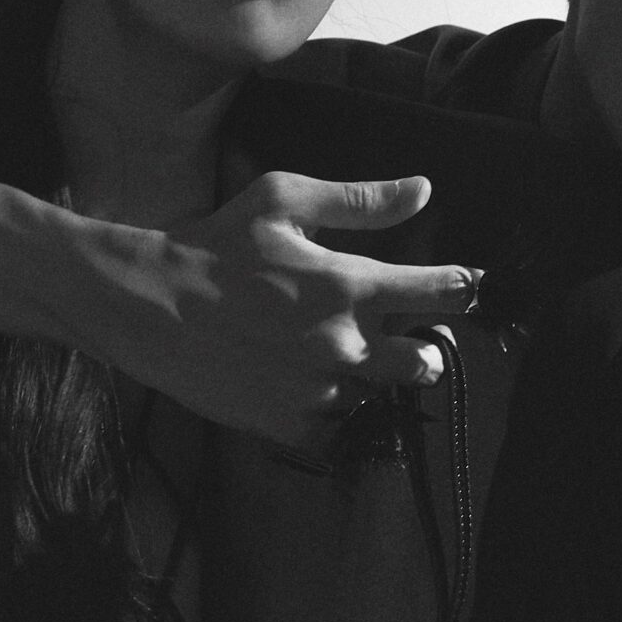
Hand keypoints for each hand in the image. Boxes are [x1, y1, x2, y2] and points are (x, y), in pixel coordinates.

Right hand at [108, 171, 478, 448]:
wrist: (150, 307)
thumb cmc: (216, 243)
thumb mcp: (284, 200)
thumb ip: (360, 200)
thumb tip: (424, 190)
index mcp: (351, 285)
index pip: (440, 293)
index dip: (464, 290)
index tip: (472, 291)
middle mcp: (345, 345)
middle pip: (426, 364)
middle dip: (425, 351)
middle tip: (405, 340)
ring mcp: (318, 391)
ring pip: (378, 398)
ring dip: (372, 382)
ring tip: (338, 361)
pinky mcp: (290, 424)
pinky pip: (338, 430)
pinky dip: (334, 413)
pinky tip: (309, 387)